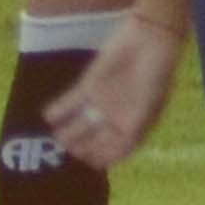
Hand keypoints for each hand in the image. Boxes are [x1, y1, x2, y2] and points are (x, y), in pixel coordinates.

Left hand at [47, 17, 183, 171]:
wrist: (149, 40)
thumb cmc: (156, 75)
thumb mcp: (150, 104)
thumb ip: (135, 126)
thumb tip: (121, 147)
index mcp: (137, 125)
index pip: (118, 149)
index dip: (105, 158)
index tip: (93, 164)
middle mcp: (118, 117)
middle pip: (95, 139)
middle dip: (82, 146)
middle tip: (69, 150)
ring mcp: (103, 101)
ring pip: (80, 123)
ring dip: (68, 132)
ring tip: (58, 138)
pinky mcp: (90, 84)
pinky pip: (70, 101)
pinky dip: (59, 110)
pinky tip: (47, 117)